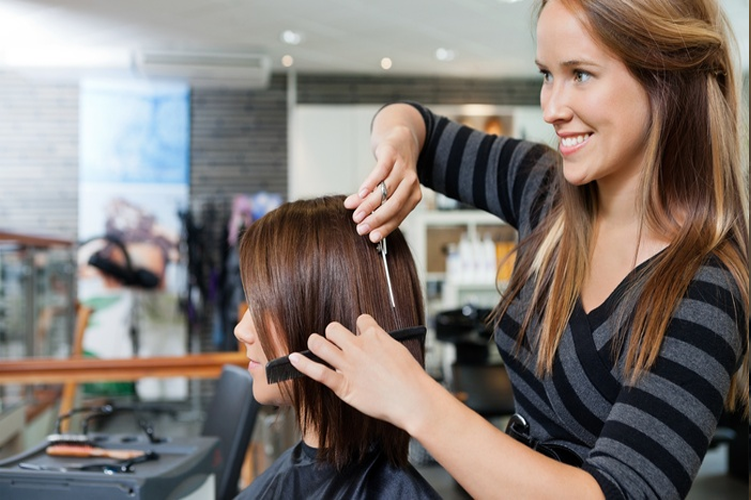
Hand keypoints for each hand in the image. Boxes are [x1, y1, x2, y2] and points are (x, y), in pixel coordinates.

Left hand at [288, 314, 432, 430]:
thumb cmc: (411, 378)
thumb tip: (375, 339)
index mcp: (375, 336)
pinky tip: (292, 359)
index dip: (358, 327)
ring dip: (315, 343)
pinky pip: (318, 371)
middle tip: (335, 343)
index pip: (360, 320)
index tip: (359, 336)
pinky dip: (302, 365)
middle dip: (332, 333)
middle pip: (333, 328)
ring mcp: (349, 365)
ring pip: (320, 344)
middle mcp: (359, 347)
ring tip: (315, 346)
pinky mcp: (343, 385)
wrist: (413, 398)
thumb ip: (382, 343)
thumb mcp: (399, 350)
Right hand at [344, 104, 424, 242]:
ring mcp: (402, 168)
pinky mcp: (391, 155)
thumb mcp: (387, 188)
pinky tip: (360, 193)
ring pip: (386, 190)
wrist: (400, 138)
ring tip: (355, 213)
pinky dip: (370, 184)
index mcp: (413, 195)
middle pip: (394, 205)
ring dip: (369, 204)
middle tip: (360, 228)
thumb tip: (354, 214)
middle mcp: (411, 182)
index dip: (385, 227)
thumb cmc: (393, 169)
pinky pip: (381, 172)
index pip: (399, 216)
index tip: (371, 238)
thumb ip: (374, 202)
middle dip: (376, 219)